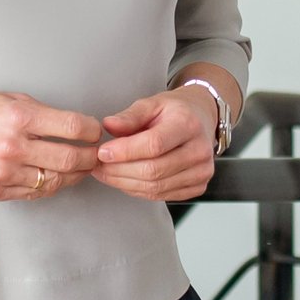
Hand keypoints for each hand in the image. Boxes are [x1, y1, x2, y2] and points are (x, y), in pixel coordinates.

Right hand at [0, 72, 101, 202]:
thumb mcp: (8, 99)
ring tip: (79, 169)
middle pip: (70, 158)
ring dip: (73, 175)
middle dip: (90, 158)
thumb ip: (41, 114)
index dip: (92, 132)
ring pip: (55, 181)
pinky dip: (48, 186)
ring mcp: (3, 172)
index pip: (73, 127)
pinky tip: (52, 178)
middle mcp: (12, 146)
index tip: (95, 133)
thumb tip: (74, 128)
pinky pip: (33, 193)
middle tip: (96, 155)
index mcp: (19, 117)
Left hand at [95, 86, 219, 202]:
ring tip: (106, 172)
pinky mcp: (199, 186)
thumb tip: (109, 125)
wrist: (200, 120)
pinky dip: (137, 190)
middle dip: (118, 171)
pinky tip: (124, 179)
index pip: (154, 144)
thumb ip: (129, 116)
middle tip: (98, 165)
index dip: (124, 152)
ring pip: (155, 187)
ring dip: (124, 183)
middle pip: (153, 170)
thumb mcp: (151, 104)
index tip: (102, 152)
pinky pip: (161, 195)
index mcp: (187, 124)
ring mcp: (201, 171)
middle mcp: (199, 150)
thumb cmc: (174, 112)